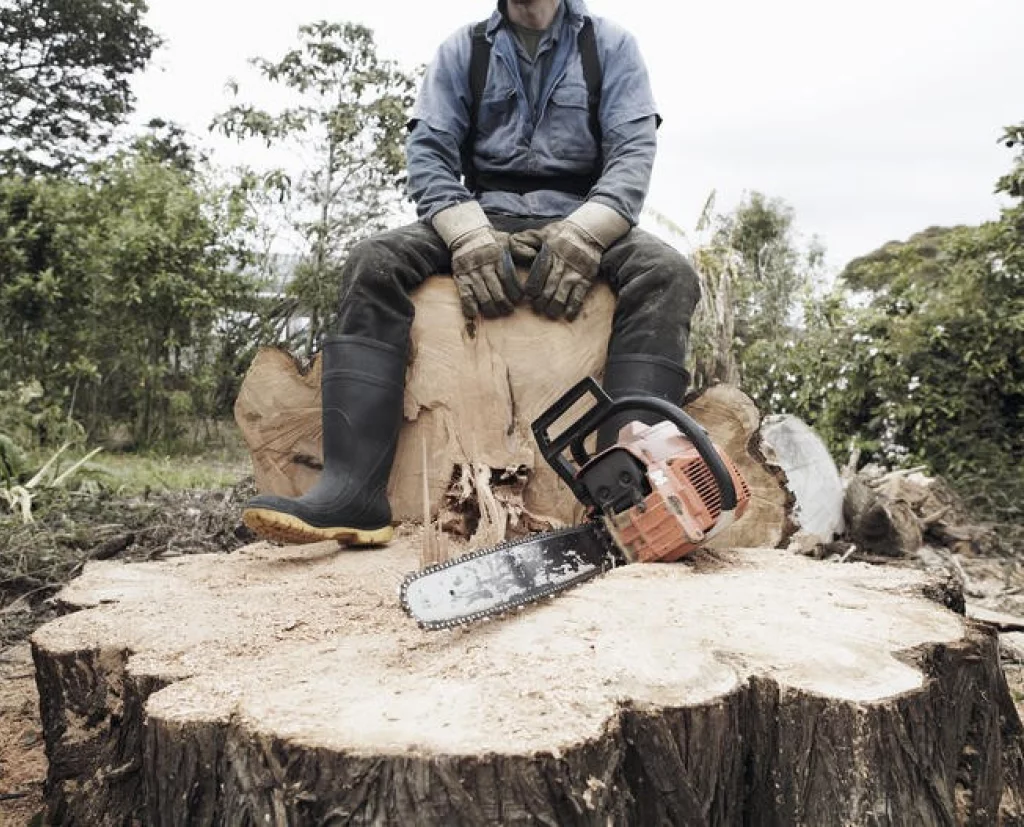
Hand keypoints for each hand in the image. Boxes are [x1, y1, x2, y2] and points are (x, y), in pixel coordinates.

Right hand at [433, 202, 521, 319]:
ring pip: (482, 296)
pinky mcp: (460, 278)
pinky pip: (465, 295)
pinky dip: (469, 306)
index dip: (515, 291)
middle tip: (509, 310)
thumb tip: (533, 254)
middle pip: (496, 291)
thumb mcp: (506, 240)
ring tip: (496, 313)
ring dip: (491, 308)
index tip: (519, 299)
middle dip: (504, 304)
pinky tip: (474, 313)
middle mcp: (484, 266)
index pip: (508, 278)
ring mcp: (471, 274)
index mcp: (497, 256)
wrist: (466, 235)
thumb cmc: (490, 240)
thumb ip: (519, 249)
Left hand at [523, 222, 600, 320]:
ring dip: (555, 307)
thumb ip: (523, 241)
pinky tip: (568, 315)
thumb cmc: (559, 234)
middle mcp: (561, 265)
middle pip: (549, 288)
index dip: (532, 288)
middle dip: (541, 301)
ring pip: (562, 294)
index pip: (538, 274)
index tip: (529, 295)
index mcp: (548, 253)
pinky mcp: (586, 278)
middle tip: (537, 308)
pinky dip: (573, 307)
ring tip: (550, 313)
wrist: (587, 232)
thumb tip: (513, 251)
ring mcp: (574, 273)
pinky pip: (579, 296)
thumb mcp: (540, 233)